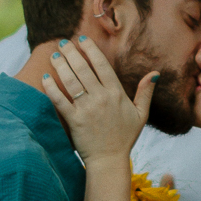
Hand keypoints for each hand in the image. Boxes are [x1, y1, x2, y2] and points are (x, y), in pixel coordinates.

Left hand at [43, 36, 152, 161]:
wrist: (110, 160)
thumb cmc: (124, 137)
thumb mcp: (141, 114)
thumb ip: (145, 92)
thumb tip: (155, 74)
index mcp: (116, 94)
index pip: (102, 65)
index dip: (91, 50)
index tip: (81, 39)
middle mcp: (101, 98)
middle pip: (83, 69)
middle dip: (71, 53)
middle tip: (62, 42)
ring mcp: (87, 109)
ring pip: (71, 81)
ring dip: (61, 65)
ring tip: (54, 55)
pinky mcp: (74, 121)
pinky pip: (60, 100)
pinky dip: (51, 88)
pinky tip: (45, 77)